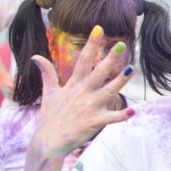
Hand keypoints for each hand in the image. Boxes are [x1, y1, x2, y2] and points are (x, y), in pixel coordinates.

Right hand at [28, 26, 134, 161]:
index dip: (92, 44)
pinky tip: (134, 110)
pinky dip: (122, 115)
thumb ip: (46, 73)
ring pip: (109, 91)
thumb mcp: (49, 93)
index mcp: (74, 84)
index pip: (83, 59)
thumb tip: (35, 56)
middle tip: (122, 44)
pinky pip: (112, 118)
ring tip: (131, 69)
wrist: (48, 142)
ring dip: (120, 80)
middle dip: (111, 58)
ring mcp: (90, 107)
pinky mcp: (95, 122)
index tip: (99, 28)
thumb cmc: (50, 117)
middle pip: (99, 72)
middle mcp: (83, 93)